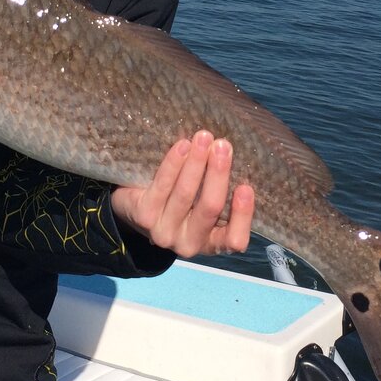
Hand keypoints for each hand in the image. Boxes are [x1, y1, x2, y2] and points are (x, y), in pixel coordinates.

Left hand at [111, 132, 254, 258]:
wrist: (134, 209)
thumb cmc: (179, 202)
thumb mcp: (201, 205)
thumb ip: (218, 191)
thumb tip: (232, 155)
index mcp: (211, 242)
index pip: (233, 240)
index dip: (242, 216)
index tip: (246, 187)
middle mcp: (188, 243)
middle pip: (209, 208)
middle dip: (218, 174)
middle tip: (223, 146)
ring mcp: (164, 232)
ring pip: (185, 194)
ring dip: (196, 162)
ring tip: (203, 138)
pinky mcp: (144, 216)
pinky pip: (162, 186)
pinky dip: (174, 163)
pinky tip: (182, 146)